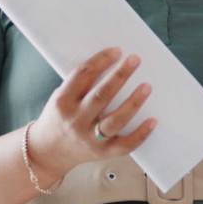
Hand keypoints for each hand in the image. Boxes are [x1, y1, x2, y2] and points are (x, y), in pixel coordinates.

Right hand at [26, 47, 155, 187]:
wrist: (49, 151)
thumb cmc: (59, 118)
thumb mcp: (60, 98)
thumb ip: (80, 84)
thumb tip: (111, 64)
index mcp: (63, 102)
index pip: (83, 75)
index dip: (101, 61)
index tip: (117, 51)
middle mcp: (75, 120)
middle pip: (101, 95)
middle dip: (120, 75)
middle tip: (135, 60)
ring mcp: (89, 139)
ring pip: (115, 120)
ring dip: (133, 102)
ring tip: (147, 86)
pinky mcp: (102, 153)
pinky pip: (125, 145)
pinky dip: (140, 133)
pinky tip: (153, 120)